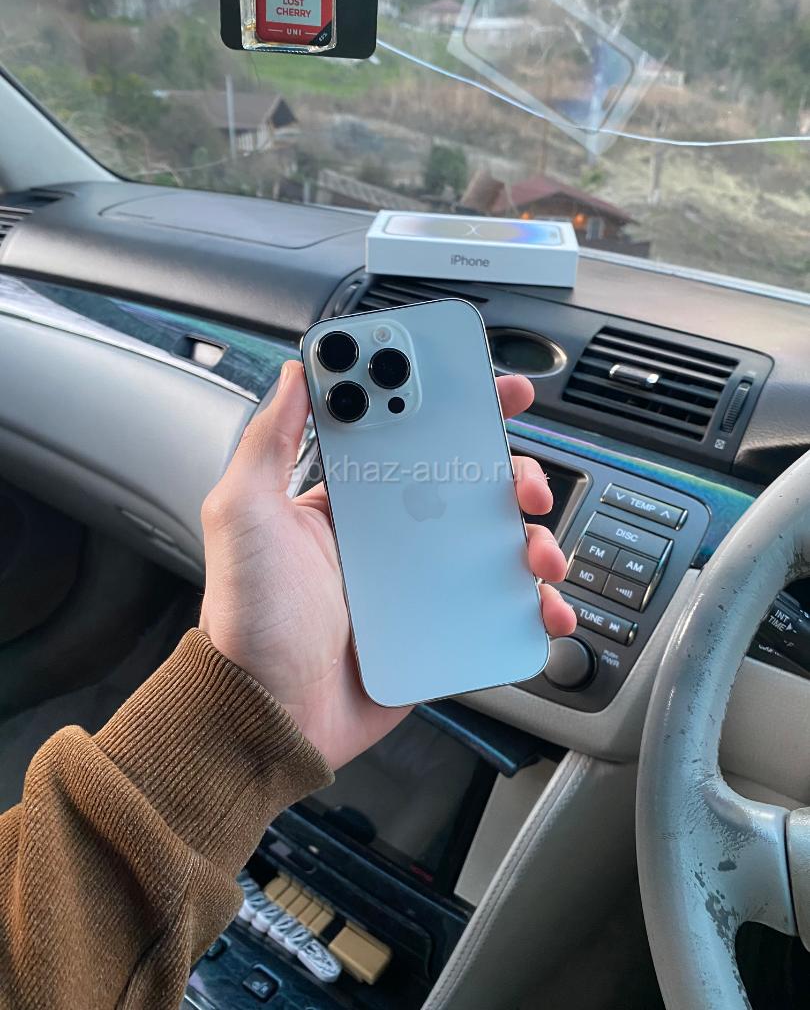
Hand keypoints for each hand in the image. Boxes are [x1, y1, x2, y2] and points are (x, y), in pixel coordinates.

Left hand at [200, 361, 576, 768]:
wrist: (266, 717)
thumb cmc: (247, 617)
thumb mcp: (243, 513)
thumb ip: (268, 439)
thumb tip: (295, 372)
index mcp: (350, 500)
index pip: (408, 435)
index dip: (452, 406)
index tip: (489, 386)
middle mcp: (390, 536)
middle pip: (469, 486)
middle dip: (509, 472)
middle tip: (523, 481)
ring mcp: (419, 585)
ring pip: (495, 545)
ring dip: (532, 538)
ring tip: (537, 553)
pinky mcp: (439, 632)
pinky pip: (499, 610)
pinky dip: (533, 607)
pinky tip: (544, 607)